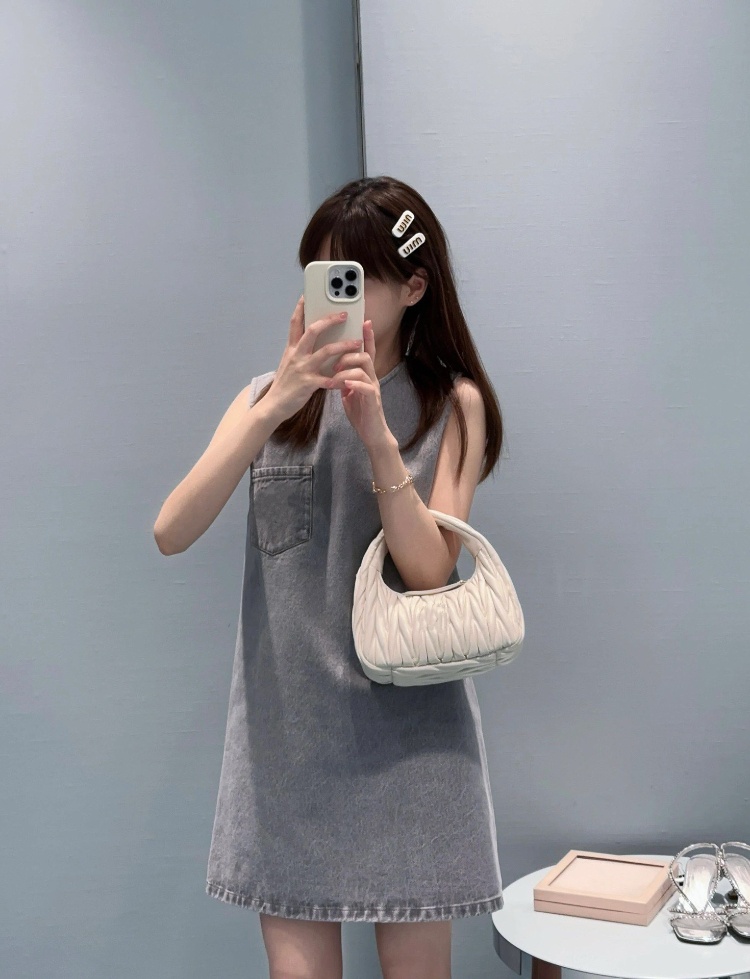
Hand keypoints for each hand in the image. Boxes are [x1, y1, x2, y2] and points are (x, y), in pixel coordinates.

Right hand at [266, 295, 363, 420]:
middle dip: (330, 320)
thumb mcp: (288, 362)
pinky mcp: (309, 384)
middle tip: (345, 314)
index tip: (307, 295)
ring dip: (344, 345)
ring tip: (357, 343)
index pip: (295, 323)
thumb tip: (308, 339)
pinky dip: (340, 378)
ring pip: (326, 351)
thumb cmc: (284, 384)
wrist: (273, 405)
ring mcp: (302, 369)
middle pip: (313, 330)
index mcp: (291, 349)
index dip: (301, 308)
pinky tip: (350, 377)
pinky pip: (329, 379)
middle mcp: (296, 355)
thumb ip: (298, 350)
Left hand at [324, 320, 391, 449]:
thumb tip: (334, 367)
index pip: (366, 351)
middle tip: (334, 362)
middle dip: (348, 353)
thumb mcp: (349, 392)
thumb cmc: (361, 412)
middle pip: (364, 355)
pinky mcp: (373, 401)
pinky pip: (366, 387)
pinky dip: (354, 384)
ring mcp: (373, 388)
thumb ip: (344, 378)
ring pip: (364, 368)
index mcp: (365, 375)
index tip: (364, 320)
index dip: (367, 336)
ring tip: (336, 375)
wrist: (372, 434)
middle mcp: (371, 378)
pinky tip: (345, 385)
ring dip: (347, 368)